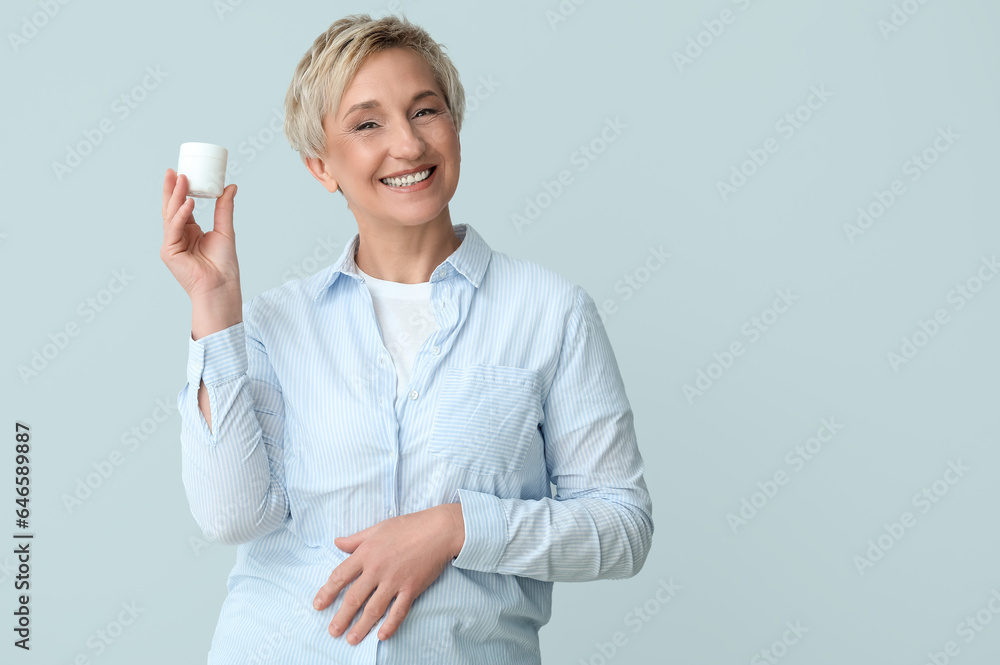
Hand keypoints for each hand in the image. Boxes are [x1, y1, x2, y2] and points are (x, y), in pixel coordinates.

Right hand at [160, 168, 240, 298]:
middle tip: (173, 170)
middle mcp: (178, 236)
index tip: (181, 172)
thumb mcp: (225, 230)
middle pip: (172, 208)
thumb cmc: (224, 265)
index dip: (180, 190)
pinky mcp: (169, 252)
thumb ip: (224, 208)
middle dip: (172, 189)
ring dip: (176, 196)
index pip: (182, 207)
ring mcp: (171, 244)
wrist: (222, 287)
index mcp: (190, 232)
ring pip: (171, 215)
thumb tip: (230, 187)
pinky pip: (173, 229)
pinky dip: (180, 215)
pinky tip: (188, 203)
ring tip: (182, 179)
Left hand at [313, 503, 464, 644]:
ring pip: (374, 609)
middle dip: (341, 617)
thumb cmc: (408, 526)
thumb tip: (337, 543)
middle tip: (333, 631)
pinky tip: (381, 635)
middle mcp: (377, 569)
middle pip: (354, 598)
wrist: (439, 530)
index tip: (318, 605)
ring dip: (361, 626)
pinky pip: (398, 611)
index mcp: (366, 553)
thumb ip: (356, 539)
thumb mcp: (378, 528)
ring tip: (351, 639)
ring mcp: (394, 580)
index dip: (327, 592)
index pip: (340, 576)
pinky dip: (390, 624)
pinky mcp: (411, 588)